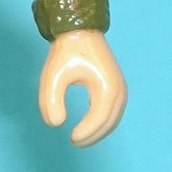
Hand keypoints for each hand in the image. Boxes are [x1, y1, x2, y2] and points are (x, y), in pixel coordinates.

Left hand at [38, 29, 126, 146]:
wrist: (78, 29)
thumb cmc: (65, 51)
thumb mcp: (53, 75)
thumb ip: (51, 101)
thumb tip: (55, 124)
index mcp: (107, 86)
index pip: (99, 118)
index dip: (86, 132)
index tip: (71, 138)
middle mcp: (119, 89)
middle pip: (109, 122)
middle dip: (93, 136)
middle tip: (73, 142)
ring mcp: (120, 87)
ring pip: (113, 118)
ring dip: (98, 131)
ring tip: (79, 138)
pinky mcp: (116, 85)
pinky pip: (113, 111)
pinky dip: (102, 122)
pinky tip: (88, 126)